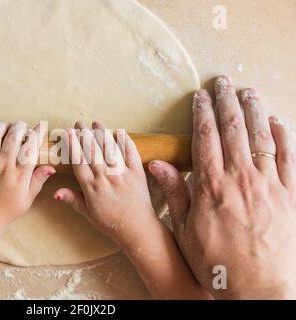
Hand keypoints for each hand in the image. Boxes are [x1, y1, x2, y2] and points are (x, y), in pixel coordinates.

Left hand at [0, 121, 55, 231]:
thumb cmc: (7, 210)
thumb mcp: (28, 198)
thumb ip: (38, 180)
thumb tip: (51, 167)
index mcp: (19, 175)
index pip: (31, 148)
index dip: (37, 133)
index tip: (41, 125)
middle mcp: (3, 166)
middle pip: (13, 137)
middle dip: (20, 126)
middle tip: (23, 126)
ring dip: (1, 126)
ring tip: (7, 126)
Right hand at [54, 121, 155, 245]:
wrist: (137, 228)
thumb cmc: (111, 223)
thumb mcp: (88, 213)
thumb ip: (72, 199)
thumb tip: (55, 193)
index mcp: (92, 187)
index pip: (79, 161)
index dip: (73, 145)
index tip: (68, 133)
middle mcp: (106, 178)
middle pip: (92, 151)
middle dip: (84, 134)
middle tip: (79, 123)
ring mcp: (122, 174)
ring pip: (109, 149)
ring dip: (102, 134)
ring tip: (95, 123)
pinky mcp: (137, 173)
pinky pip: (131, 153)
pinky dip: (125, 141)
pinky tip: (119, 131)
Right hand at [149, 76, 295, 298]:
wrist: (259, 287)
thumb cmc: (218, 261)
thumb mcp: (185, 230)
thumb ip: (175, 193)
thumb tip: (159, 165)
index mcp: (211, 186)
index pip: (206, 138)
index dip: (202, 113)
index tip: (200, 96)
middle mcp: (240, 178)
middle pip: (233, 129)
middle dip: (226, 101)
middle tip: (222, 82)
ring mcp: (268, 184)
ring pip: (261, 137)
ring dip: (254, 111)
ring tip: (248, 91)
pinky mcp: (290, 194)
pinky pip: (289, 157)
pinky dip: (284, 136)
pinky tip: (277, 121)